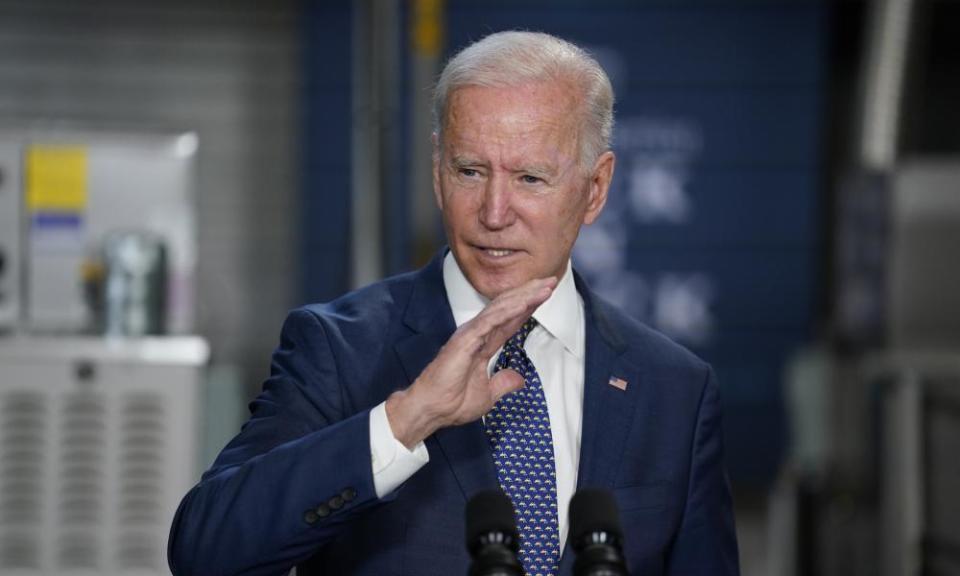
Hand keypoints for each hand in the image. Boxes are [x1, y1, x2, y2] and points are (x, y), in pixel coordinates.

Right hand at [385, 276, 556, 447]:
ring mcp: (471, 334)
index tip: (546, 295)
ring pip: (502, 309)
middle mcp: (477, 334)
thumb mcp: (487, 394)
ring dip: (525, 296)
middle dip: (530, 294)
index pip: (510, 320)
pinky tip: (525, 303)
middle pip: (508, 308)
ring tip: (545, 286)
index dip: (528, 307)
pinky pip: (491, 321)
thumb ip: (503, 383)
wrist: (432, 410)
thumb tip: (520, 379)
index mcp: (482, 344)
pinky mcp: (466, 339)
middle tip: (551, 281)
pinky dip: (509, 310)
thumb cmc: (452, 402)